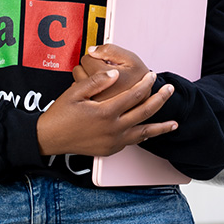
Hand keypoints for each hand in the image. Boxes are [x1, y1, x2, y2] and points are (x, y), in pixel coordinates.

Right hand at [37, 66, 177, 157]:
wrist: (49, 138)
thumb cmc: (60, 114)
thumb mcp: (75, 92)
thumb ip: (96, 81)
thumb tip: (115, 73)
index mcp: (105, 112)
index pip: (133, 95)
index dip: (145, 84)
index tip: (151, 76)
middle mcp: (113, 129)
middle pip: (144, 112)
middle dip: (159, 100)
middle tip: (169, 90)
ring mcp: (113, 141)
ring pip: (143, 133)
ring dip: (160, 127)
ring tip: (174, 123)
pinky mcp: (110, 149)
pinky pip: (132, 142)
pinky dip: (143, 136)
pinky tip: (149, 133)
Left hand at [73, 44, 151, 99]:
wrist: (143, 102)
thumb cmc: (138, 81)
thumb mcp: (131, 59)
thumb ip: (111, 50)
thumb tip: (92, 50)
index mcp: (106, 76)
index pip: (87, 58)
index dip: (96, 56)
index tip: (104, 61)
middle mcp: (97, 90)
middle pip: (79, 69)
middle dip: (90, 67)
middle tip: (103, 71)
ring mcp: (93, 101)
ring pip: (77, 81)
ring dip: (86, 78)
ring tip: (101, 81)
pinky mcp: (90, 107)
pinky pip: (79, 93)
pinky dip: (86, 90)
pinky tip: (99, 89)